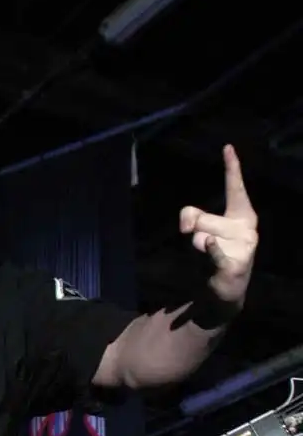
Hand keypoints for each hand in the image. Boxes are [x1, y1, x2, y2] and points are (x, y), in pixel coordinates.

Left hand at [179, 144, 257, 304]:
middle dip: (194, 232)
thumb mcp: (201, 228)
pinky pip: (213, 249)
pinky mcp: (236, 262)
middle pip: (200, 218)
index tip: (227, 147)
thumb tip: (188, 225)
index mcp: (242, 213)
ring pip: (199, 236)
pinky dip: (209, 248)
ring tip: (209, 258)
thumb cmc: (214, 251)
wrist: (224, 288)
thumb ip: (191, 216)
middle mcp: (247, 227)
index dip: (231, 167)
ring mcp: (244, 245)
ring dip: (196, 248)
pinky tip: (210, 246)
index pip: (234, 187)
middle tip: (207, 246)